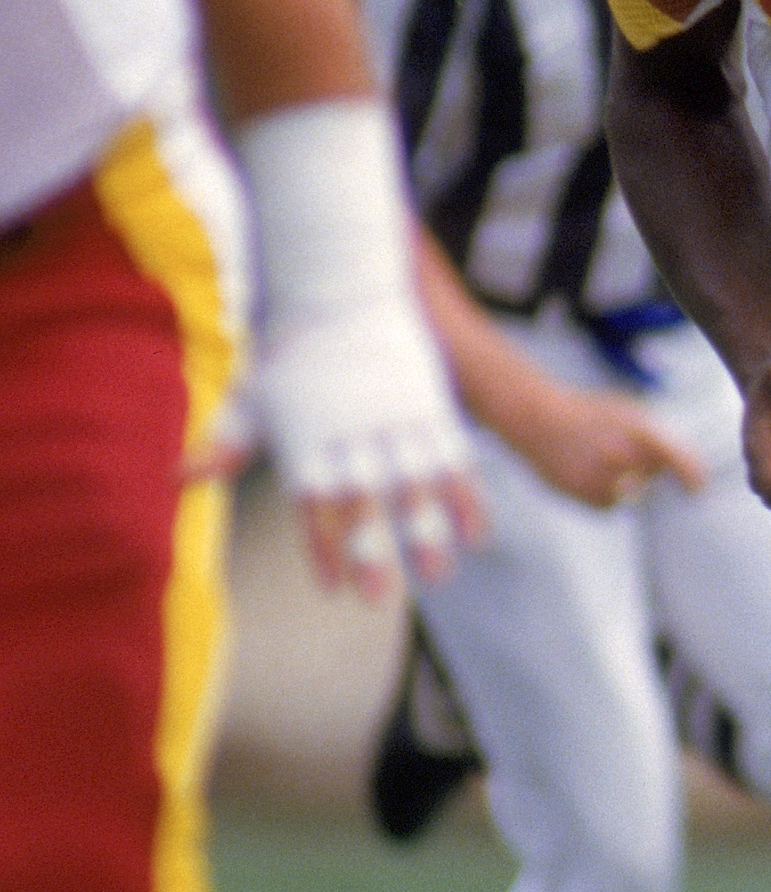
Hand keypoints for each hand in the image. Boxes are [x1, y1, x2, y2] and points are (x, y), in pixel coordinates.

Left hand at [255, 295, 485, 598]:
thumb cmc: (291, 355)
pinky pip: (453, 456)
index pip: (314, 501)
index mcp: (306, 438)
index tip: (332, 587)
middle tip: (378, 600)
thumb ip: (225, 446)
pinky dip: (466, 496)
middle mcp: (351, 432)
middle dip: (372, 551)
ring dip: (428, 533)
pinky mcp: (429, 405)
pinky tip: (474, 534)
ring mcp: (395, 418)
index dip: (323, 545)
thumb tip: (175, 479)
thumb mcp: (253, 400)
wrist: (341, 291)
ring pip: (416, 482)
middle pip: (363, 498)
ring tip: (437, 578)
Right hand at [516, 386, 709, 509]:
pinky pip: (608, 504)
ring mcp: (602, 476)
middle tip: (619, 451)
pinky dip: (603, 494)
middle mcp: (622, 454)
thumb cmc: (587, 413)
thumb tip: (670, 468)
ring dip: (623, 483)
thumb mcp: (625, 412)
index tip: (698, 491)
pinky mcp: (585, 493)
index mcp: (637, 429)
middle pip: (651, 476)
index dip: (690, 475)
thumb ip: (652, 437)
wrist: (538, 419)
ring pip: (631, 493)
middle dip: (645, 469)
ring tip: (596, 459)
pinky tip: (585, 472)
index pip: (674, 458)